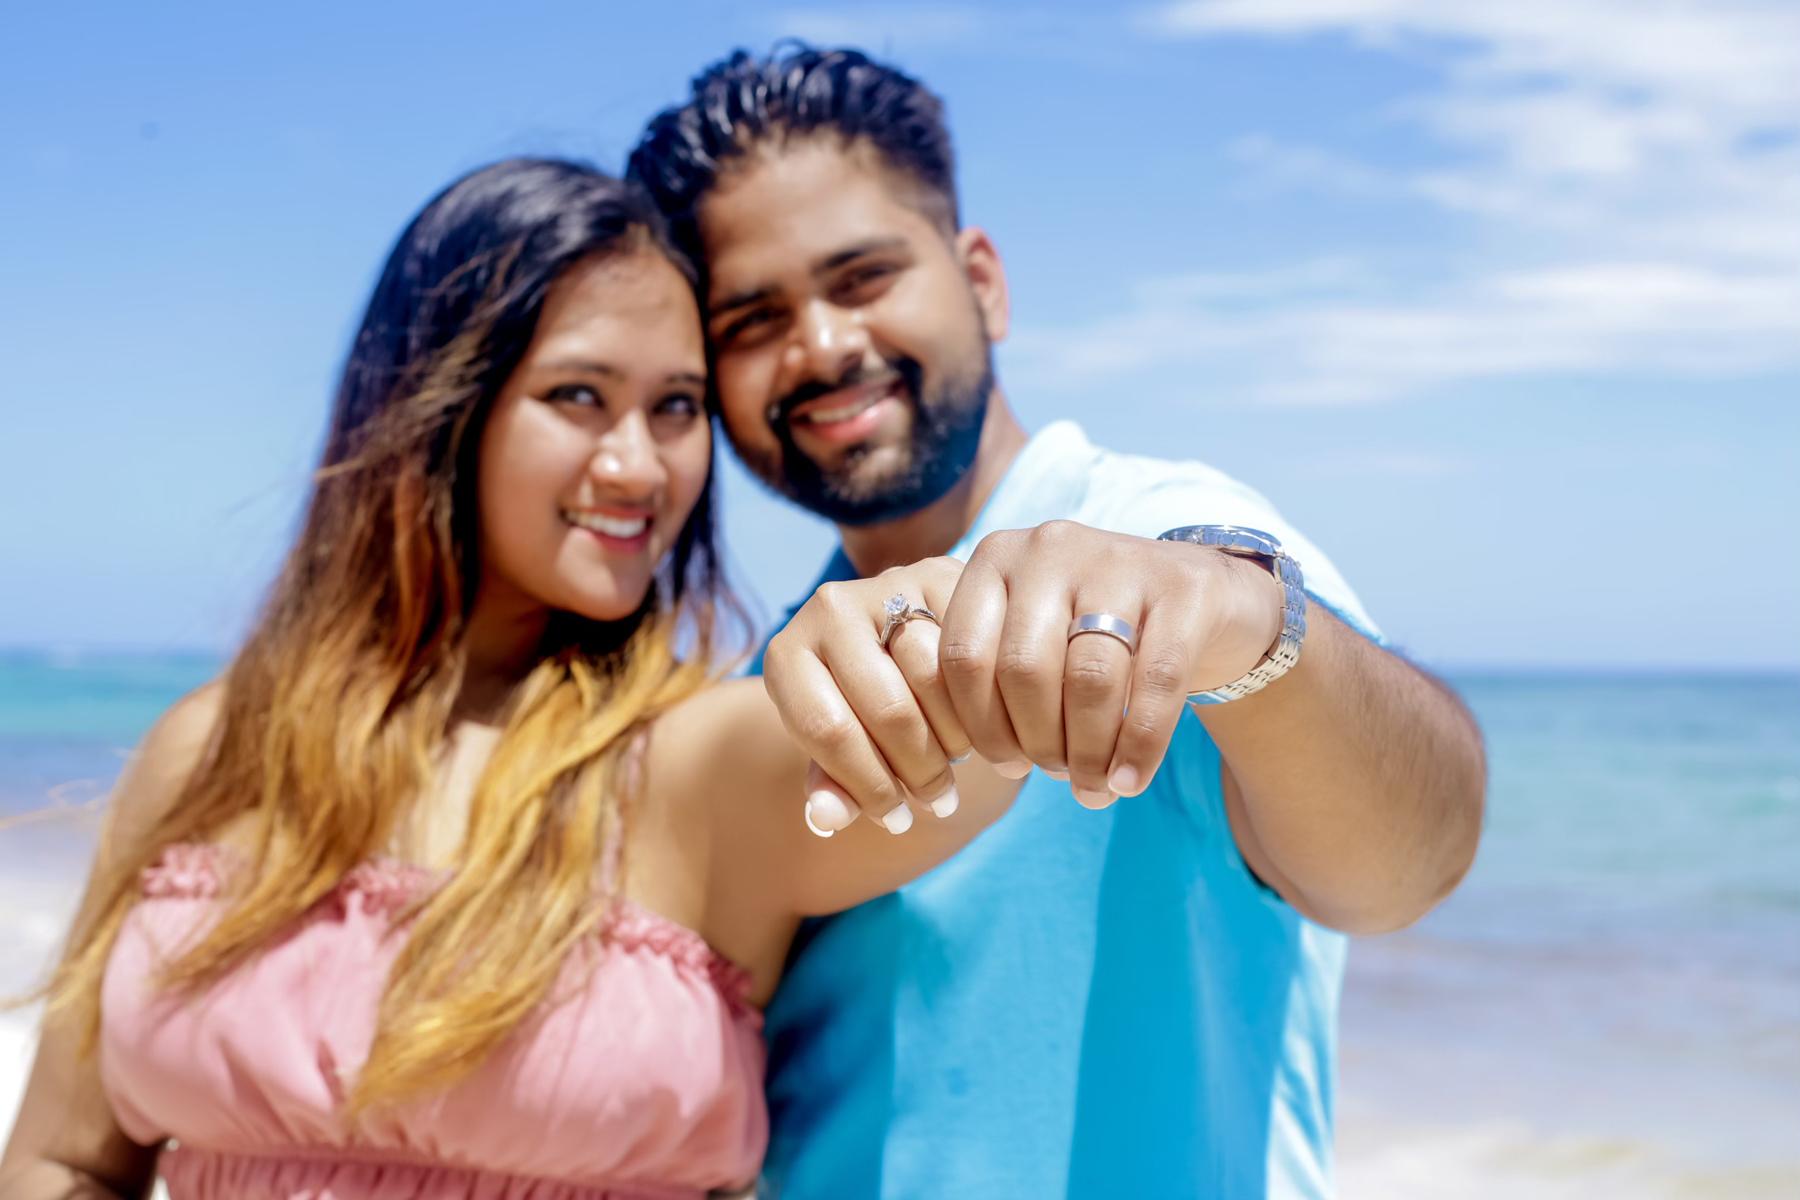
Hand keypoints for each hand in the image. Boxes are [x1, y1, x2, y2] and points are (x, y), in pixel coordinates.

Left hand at [761, 557, 971, 835]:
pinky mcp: (936, 573)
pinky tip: (980, 726)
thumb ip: (831, 784)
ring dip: (954, 735)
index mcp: (786, 656)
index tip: (896, 821)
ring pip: (934, 676)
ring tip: (955, 760)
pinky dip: (980, 698)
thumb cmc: (855, 708)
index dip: (868, 787)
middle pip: (888, 709)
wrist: (890, 640)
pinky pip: (970, 646)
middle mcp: (827, 609)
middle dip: (919, 771)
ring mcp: (882, 585)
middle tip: (936, 801)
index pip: (829, 731)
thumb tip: (827, 820)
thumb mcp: (837, 745)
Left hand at [938, 521, 1281, 806]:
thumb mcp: (1039, 637)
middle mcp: (1051, 547)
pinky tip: (1129, 782)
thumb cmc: (1099, 631)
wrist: (1204, 593)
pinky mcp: (1184, 588)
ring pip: (1089, 679)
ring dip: (1087, 752)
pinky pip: (1156, 681)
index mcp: (997, 560)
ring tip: (1093, 789)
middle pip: (1023, 670)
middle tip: (1058, 775)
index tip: (1010, 765)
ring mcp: (1120, 561)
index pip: (964, 656)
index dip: (982, 725)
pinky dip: (1140, 745)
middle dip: (1038, 742)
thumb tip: (1006, 764)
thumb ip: (1005, 684)